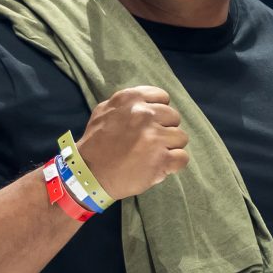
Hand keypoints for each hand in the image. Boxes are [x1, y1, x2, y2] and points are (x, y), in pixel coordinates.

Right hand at [74, 85, 188, 200]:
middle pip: (174, 117)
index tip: (151, 123)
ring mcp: (154, 136)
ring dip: (170, 147)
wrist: (89, 174)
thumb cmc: (96, 144)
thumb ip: (126, 104)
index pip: (163, 97)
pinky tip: (160, 166)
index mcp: (131, 100)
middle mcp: (144, 114)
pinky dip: (174, 164)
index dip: (159, 112)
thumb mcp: (104, 112)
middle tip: (150, 142)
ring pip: (181, 137)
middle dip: (165, 129)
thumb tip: (147, 103)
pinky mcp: (162, 158)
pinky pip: (183, 157)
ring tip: (153, 154)